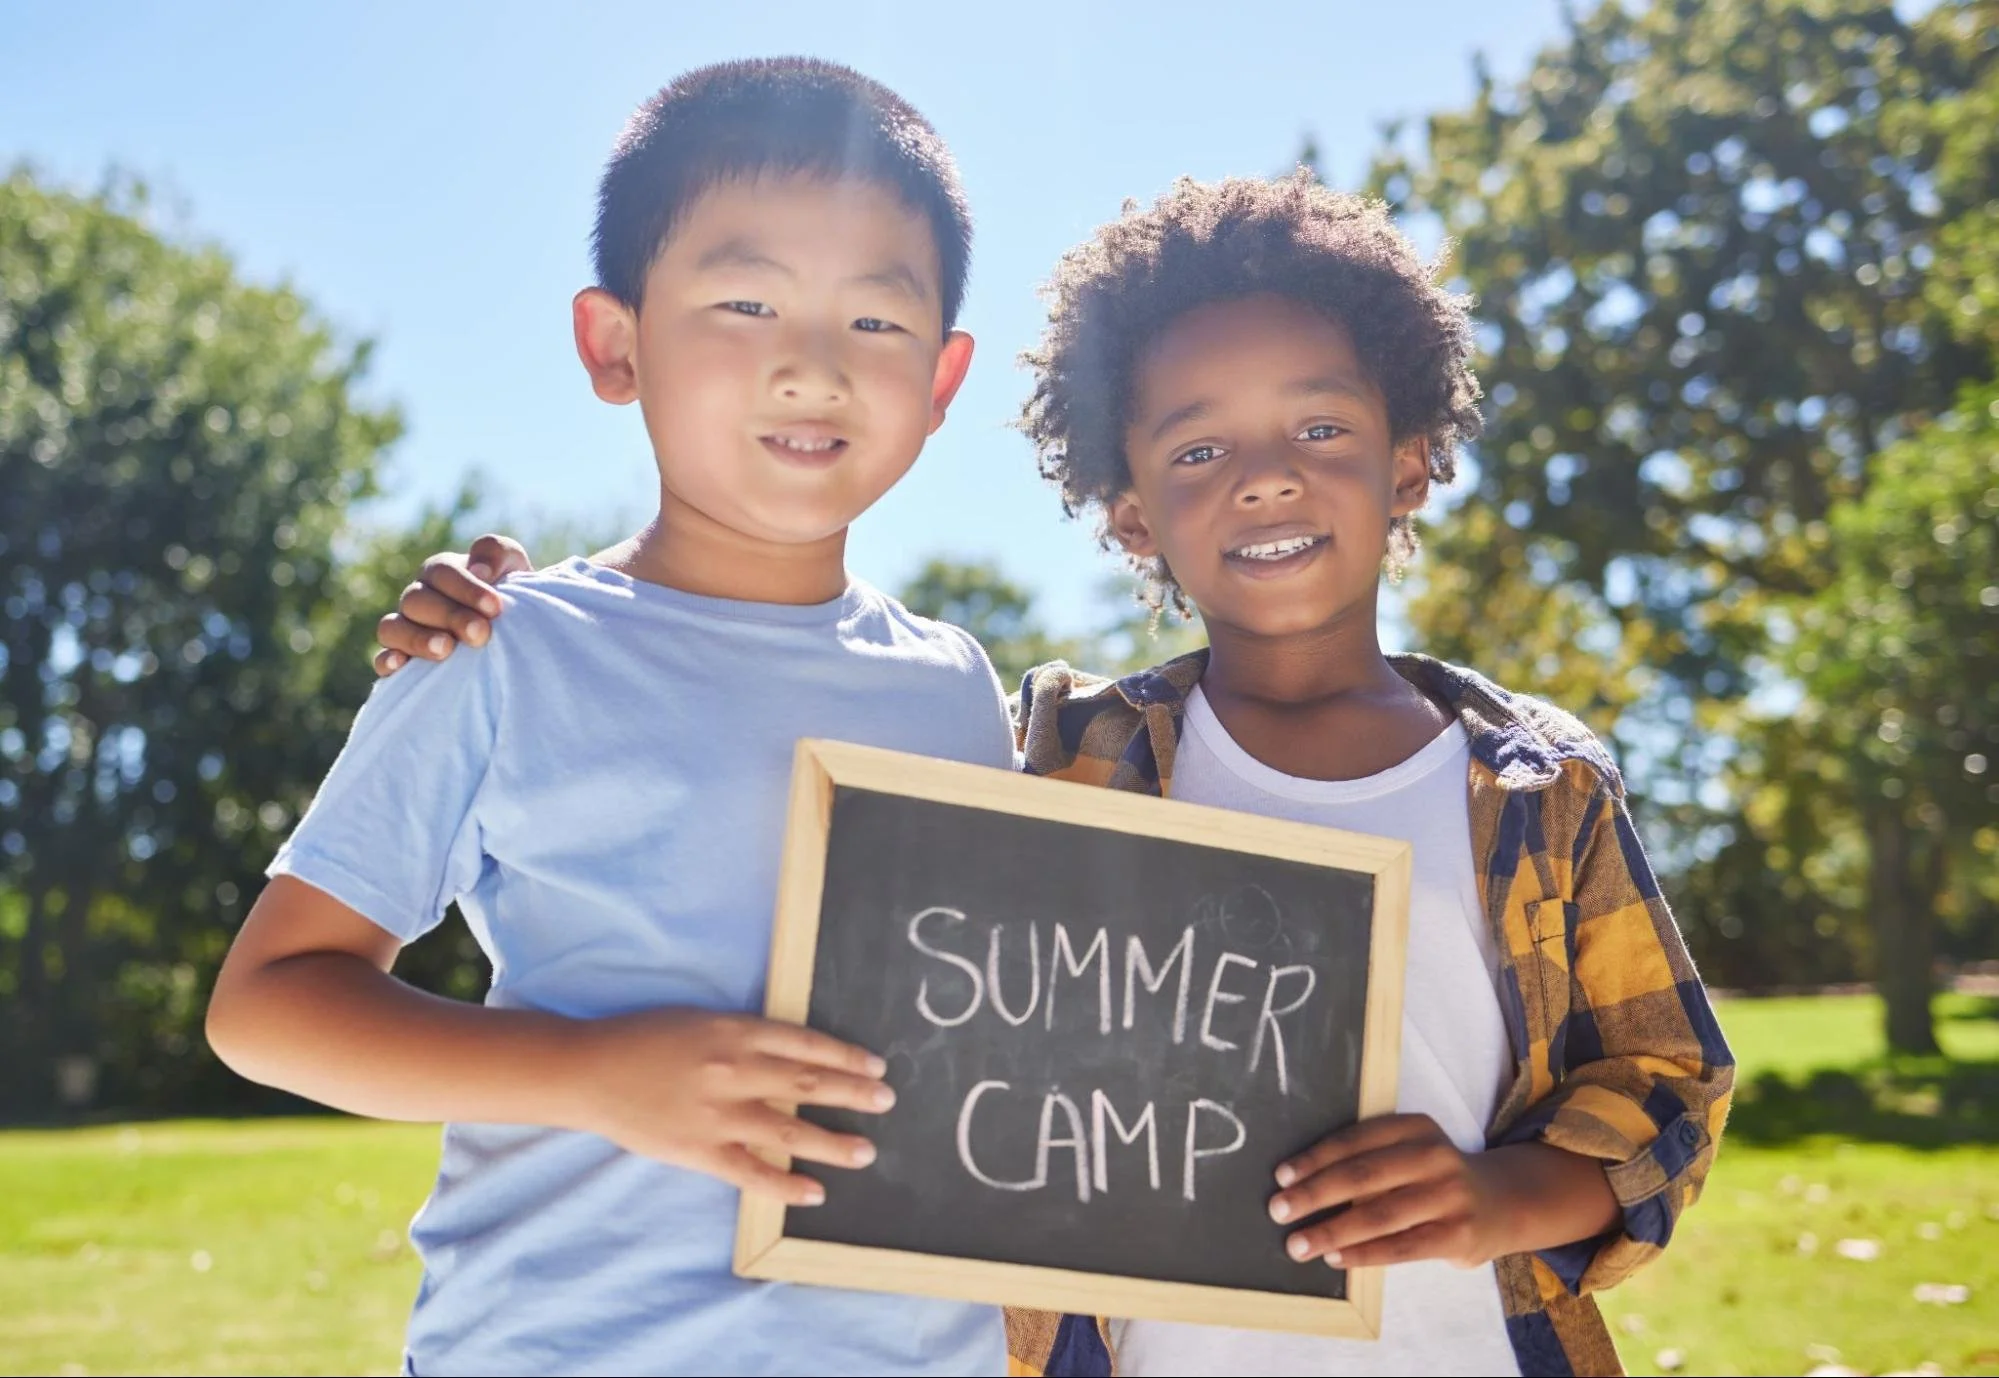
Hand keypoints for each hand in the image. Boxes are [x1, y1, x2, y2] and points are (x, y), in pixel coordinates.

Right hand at [373, 533, 534, 675]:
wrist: (515, 629)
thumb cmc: (510, 593)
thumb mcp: (512, 564)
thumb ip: (496, 553)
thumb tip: (480, 571)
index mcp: (440, 572)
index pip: (441, 573)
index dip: (466, 589)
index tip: (495, 607)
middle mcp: (417, 598)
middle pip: (416, 600)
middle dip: (450, 616)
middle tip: (480, 633)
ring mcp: (405, 628)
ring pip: (392, 628)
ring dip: (417, 639)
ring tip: (446, 650)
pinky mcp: (402, 659)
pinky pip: (382, 659)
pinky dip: (387, 661)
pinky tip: (401, 665)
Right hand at [572, 1008, 895, 1205]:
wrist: (591, 1070)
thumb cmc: (645, 1038)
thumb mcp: (703, 1020)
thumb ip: (747, 1036)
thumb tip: (796, 1052)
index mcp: (737, 1031)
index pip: (807, 1044)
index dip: (846, 1056)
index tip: (875, 1067)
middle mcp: (735, 1070)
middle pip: (809, 1083)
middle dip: (853, 1094)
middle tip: (887, 1102)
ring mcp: (719, 1114)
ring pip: (790, 1130)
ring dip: (833, 1143)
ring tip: (866, 1152)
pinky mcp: (700, 1150)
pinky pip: (753, 1172)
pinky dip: (786, 1184)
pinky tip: (815, 1193)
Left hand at [1268, 1113, 1504, 1268]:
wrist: (1502, 1203)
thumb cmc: (1435, 1178)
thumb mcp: (1411, 1151)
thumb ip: (1371, 1160)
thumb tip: (1301, 1186)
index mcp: (1416, 1127)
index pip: (1356, 1141)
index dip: (1315, 1158)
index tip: (1281, 1176)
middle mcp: (1435, 1156)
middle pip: (1363, 1175)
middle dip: (1314, 1194)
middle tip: (1278, 1210)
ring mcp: (1450, 1196)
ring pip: (1379, 1215)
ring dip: (1331, 1231)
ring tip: (1298, 1244)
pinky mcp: (1458, 1235)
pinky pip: (1400, 1247)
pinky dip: (1363, 1254)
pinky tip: (1334, 1258)